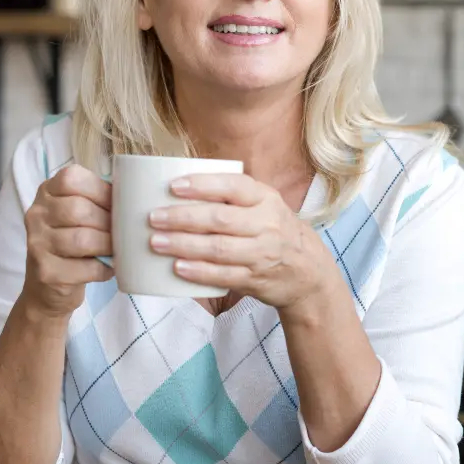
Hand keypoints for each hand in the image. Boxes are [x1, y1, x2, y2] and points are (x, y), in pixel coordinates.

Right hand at [22, 165, 113, 317]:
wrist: (49, 285)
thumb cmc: (75, 239)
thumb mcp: (82, 212)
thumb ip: (101, 198)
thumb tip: (138, 196)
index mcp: (48, 192)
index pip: (72, 179)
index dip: (101, 191)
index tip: (117, 204)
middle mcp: (36, 214)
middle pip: (78, 209)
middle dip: (108, 222)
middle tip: (123, 231)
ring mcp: (37, 244)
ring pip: (82, 239)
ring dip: (108, 245)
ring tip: (117, 248)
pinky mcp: (46, 272)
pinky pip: (86, 267)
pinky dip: (104, 268)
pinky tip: (107, 267)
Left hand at [147, 173, 340, 311]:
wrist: (309, 273)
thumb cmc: (275, 232)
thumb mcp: (265, 206)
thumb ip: (233, 196)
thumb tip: (177, 187)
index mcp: (267, 199)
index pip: (235, 186)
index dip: (203, 185)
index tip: (173, 186)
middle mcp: (267, 224)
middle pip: (220, 219)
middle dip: (183, 218)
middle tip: (154, 217)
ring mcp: (262, 253)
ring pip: (219, 248)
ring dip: (184, 245)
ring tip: (156, 242)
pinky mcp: (256, 279)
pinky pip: (223, 275)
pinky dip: (199, 272)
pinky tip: (177, 268)